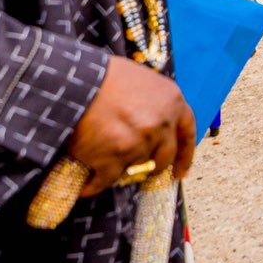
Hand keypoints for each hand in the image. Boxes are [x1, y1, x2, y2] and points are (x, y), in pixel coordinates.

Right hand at [66, 56, 195, 195]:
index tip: (180, 172)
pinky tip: (87, 187)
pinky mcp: (113, 159)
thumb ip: (153, 103)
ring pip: (134, 168)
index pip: (186, 133)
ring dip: (119, 170)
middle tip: (140, 172)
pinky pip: (106, 181)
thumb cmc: (104, 76)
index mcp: (172, 101)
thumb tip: (151, 121)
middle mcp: (161, 124)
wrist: (75, 83)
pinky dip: (94, 186)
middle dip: (153, 167)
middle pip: (164, 157)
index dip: (185, 155)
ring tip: (103, 167)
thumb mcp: (141, 80)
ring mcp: (139, 144)